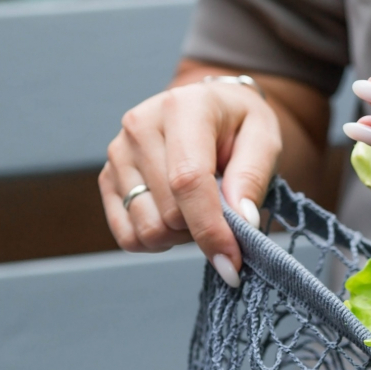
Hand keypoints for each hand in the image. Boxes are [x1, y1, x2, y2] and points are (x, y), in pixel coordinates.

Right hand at [99, 77, 280, 284]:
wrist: (210, 108)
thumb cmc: (238, 124)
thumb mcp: (263, 138)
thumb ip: (253, 177)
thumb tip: (241, 221)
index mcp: (182, 108)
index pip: (188, 180)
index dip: (210, 228)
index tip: (231, 261)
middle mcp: (140, 126)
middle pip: (168, 213)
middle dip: (204, 229)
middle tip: (224, 211)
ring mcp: (118, 153)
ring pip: (147, 229)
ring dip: (180, 236)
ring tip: (199, 209)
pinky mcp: (107, 178)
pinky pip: (127, 236)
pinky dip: (156, 241)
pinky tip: (176, 218)